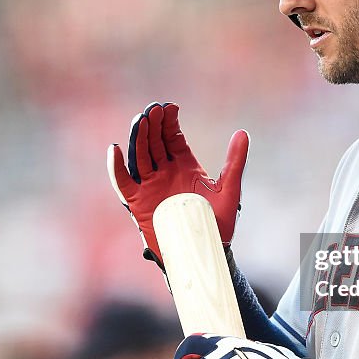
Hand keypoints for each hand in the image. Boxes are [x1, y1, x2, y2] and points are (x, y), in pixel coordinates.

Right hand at [107, 102, 248, 268]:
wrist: (205, 251)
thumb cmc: (218, 223)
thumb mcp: (229, 189)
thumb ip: (235, 161)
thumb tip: (243, 133)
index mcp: (185, 166)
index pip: (173, 137)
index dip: (169, 121)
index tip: (170, 107)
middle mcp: (165, 172)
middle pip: (154, 143)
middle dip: (152, 125)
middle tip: (153, 109)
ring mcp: (151, 186)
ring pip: (140, 157)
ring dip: (138, 138)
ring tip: (139, 121)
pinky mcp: (138, 202)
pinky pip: (124, 183)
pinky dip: (117, 167)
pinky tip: (116, 149)